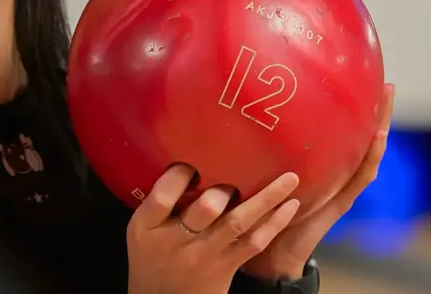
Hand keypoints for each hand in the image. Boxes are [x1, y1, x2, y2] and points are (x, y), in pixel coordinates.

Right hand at [126, 164, 300, 293]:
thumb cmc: (150, 257)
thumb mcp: (140, 230)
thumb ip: (158, 203)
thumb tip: (189, 165)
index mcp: (147, 227)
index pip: (164, 195)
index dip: (180, 175)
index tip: (193, 162)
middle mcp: (177, 241)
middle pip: (206, 208)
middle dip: (227, 186)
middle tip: (244, 167)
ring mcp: (204, 255)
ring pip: (238, 222)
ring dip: (266, 199)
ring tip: (289, 179)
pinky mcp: (226, 267)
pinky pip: (253, 243)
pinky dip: (274, 224)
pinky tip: (289, 207)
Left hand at [242, 82, 395, 280]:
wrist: (266, 249)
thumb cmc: (254, 206)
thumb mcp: (255, 168)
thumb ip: (252, 145)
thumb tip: (228, 107)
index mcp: (315, 165)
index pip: (336, 132)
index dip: (348, 110)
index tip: (355, 79)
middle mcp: (332, 174)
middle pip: (358, 138)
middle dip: (373, 112)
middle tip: (385, 85)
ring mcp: (338, 187)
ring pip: (366, 154)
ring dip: (379, 128)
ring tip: (386, 102)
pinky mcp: (338, 203)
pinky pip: (358, 178)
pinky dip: (369, 158)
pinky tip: (376, 138)